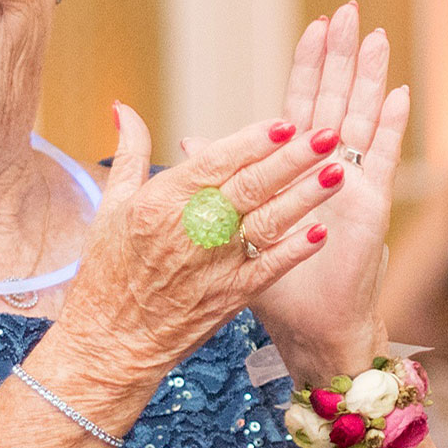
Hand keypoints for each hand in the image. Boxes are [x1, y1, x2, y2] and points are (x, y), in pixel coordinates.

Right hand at [54, 101, 342, 398]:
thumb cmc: (109, 271)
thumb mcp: (111, 206)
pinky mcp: (231, 295)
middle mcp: (192, 230)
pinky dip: (296, 249)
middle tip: (326, 134)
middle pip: (251, 186)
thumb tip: (125, 108)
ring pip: (268, 222)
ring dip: (306, 197)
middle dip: (292, 159)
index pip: (216, 162)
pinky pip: (271, 267)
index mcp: (162, 202)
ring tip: (339, 172)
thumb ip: (130, 153)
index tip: (284, 121)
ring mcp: (215, 264)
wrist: (113, 340)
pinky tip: (323, 230)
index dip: (252, 141)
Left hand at [236, 1, 406, 384]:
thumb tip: (187, 138)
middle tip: (348, 9)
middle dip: (340, 56)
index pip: (302, 103)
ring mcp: (352, 184)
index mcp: (295, 170)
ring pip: (361, 117)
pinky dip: (391, 125)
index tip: (314, 26)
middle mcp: (327, 170)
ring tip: (374, 35)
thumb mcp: (235, 226)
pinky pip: (382, 157)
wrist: (311, 330)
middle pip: (335, 99)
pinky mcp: (369, 204)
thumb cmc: (278, 286)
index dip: (308, 66)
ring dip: (367, 77)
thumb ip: (213, 178)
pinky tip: (399, 92)